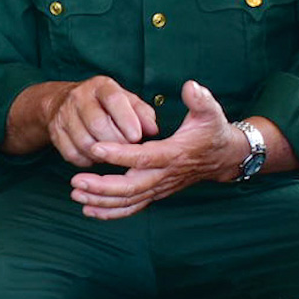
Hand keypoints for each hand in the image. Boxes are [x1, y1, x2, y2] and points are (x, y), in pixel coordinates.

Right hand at [43, 76, 158, 167]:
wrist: (62, 102)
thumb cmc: (104, 105)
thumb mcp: (126, 102)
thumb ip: (143, 114)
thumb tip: (153, 130)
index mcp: (101, 86)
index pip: (114, 100)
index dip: (127, 120)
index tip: (137, 137)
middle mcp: (79, 96)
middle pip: (98, 124)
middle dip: (116, 142)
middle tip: (127, 151)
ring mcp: (63, 114)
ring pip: (85, 142)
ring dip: (103, 154)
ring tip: (113, 155)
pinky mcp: (55, 132)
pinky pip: (72, 154)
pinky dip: (87, 161)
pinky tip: (97, 157)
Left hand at [68, 80, 239, 218]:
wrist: (223, 158)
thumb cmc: (213, 132)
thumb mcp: (211, 112)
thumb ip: (201, 99)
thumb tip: (190, 86)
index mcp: (174, 154)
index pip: (143, 157)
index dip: (119, 154)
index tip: (96, 148)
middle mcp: (164, 175)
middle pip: (130, 187)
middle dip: (102, 186)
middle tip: (76, 181)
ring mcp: (159, 188)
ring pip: (128, 201)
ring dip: (101, 201)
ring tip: (76, 194)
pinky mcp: (156, 193)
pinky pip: (132, 208)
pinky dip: (110, 212)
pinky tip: (89, 210)